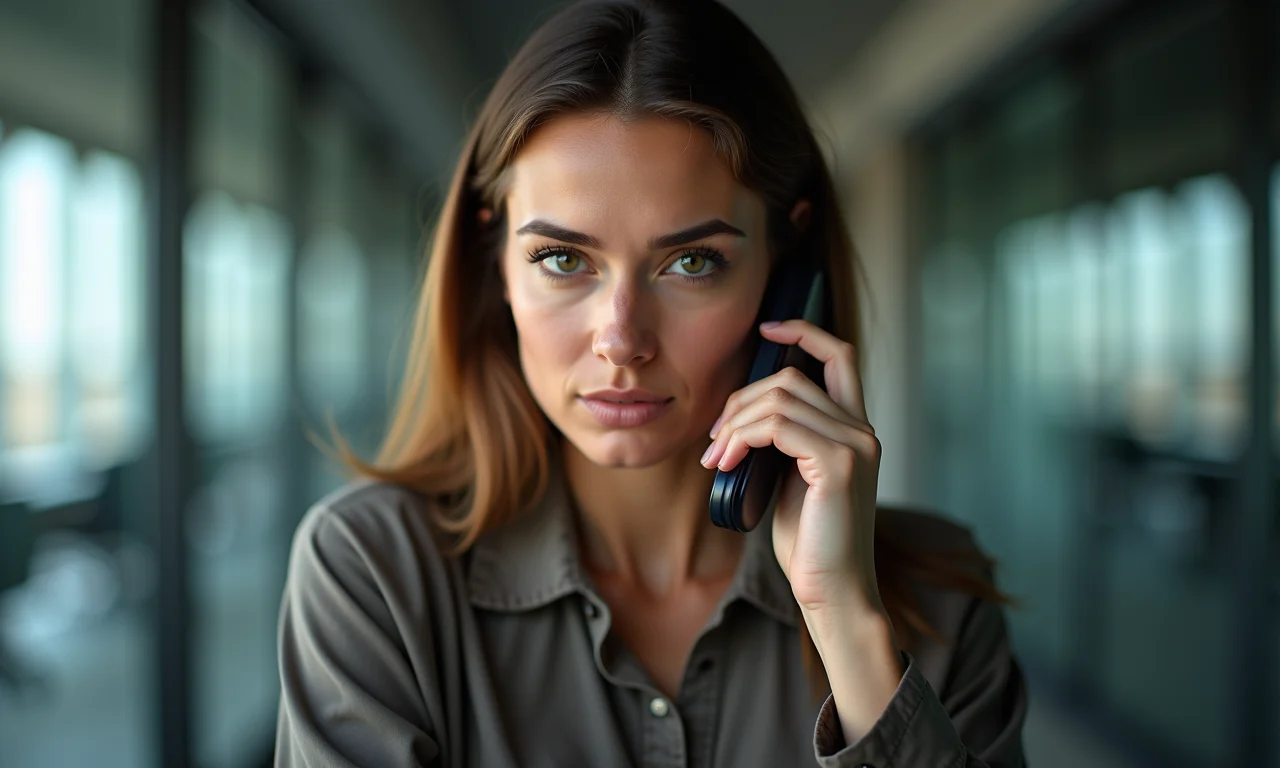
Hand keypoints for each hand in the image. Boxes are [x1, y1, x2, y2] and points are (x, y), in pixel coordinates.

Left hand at [700, 320, 882, 617]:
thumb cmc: (810, 542)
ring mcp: (855, 444)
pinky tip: (726, 464)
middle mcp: (862, 429)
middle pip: (789, 378)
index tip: (766, 330)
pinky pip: (777, 425)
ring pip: (778, 399)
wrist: (834, 591)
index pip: (840, 355)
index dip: (803, 332)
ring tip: (715, 458)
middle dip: (740, 401)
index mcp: (854, 429)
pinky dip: (741, 437)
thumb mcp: (791, 478)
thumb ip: (781, 441)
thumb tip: (741, 414)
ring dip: (734, 424)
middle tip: (713, 442)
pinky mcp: (839, 464)